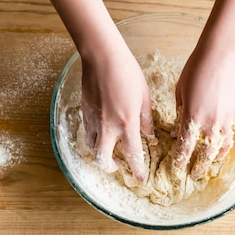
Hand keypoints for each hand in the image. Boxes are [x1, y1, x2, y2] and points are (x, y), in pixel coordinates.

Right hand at [80, 46, 154, 180]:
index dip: (137, 169)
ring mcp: (93, 120)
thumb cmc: (127, 72)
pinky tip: (101, 133)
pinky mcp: (84, 112)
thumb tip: (151, 136)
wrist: (102, 56)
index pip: (132, 154)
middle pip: (103, 159)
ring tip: (108, 152)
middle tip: (118, 166)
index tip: (140, 179)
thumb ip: (147, 119)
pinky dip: (93, 139)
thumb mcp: (144, 96)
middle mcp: (107, 126)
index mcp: (127, 123)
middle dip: (111, 167)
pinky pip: (87, 133)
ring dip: (99, 155)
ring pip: (91, 148)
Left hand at [172, 46, 234, 179]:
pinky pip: (231, 133)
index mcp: (191, 118)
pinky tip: (222, 144)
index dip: (180, 162)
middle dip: (199, 167)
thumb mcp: (180, 91)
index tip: (177, 169)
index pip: (184, 148)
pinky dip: (226, 142)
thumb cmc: (195, 69)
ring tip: (211, 164)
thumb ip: (179, 113)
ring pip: (222, 148)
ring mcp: (226, 119)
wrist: (221, 54)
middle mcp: (210, 123)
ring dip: (215, 159)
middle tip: (194, 175)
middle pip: (205, 155)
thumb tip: (179, 129)